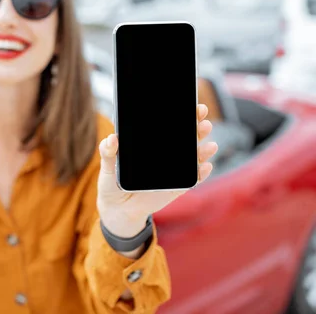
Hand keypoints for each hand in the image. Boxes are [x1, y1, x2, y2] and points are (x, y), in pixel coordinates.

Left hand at [96, 104, 217, 235]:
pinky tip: (205, 166)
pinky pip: (192, 178)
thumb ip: (108, 153)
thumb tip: (112, 138)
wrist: (118, 210)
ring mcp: (173, 169)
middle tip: (204, 121)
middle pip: (185, 137)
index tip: (192, 106)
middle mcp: (164, 154)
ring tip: (210, 145)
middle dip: (198, 127)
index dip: (181, 114)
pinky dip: (201, 173)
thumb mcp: (107, 168)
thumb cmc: (112, 185)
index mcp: (149, 144)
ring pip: (193, 156)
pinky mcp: (177, 186)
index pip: (167, 125)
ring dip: (203, 149)